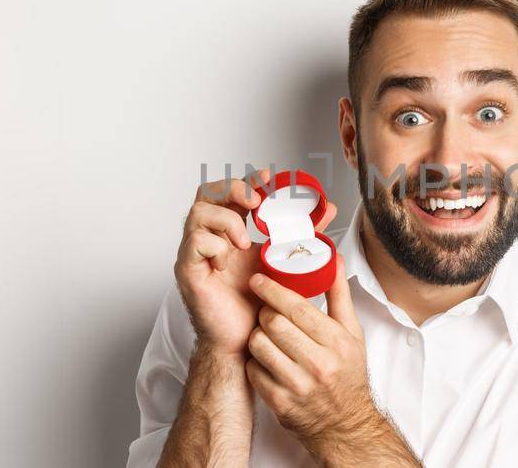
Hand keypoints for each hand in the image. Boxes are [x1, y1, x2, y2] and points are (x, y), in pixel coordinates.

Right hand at [174, 169, 337, 355]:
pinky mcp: (188, 271)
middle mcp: (208, 238)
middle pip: (206, 194)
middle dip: (233, 189)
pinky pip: (194, 243)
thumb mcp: (284, 259)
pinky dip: (215, 246)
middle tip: (255, 202)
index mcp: (229, 231)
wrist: (247, 340)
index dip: (246, 180)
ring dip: (227, 220)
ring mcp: (194, 254)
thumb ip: (301, 233)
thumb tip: (329, 208)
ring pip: (198, 213)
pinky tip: (227, 263)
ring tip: (245, 242)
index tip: (268, 178)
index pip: (229, 192)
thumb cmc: (258, 303)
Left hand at [244, 255, 377, 439]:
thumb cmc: (348, 376)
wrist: (345, 425)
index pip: (296, 307)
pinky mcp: (279, 402)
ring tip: (266, 335)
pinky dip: (255, 361)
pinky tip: (266, 359)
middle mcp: (317, 364)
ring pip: (258, 344)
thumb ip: (339, 295)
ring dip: (257, 335)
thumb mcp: (352, 334)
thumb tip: (333, 261)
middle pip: (272, 323)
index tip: (259, 280)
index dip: (272, 289)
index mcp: (336, 343)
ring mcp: (297, 385)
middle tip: (266, 311)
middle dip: (264, 312)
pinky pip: (253, 369)